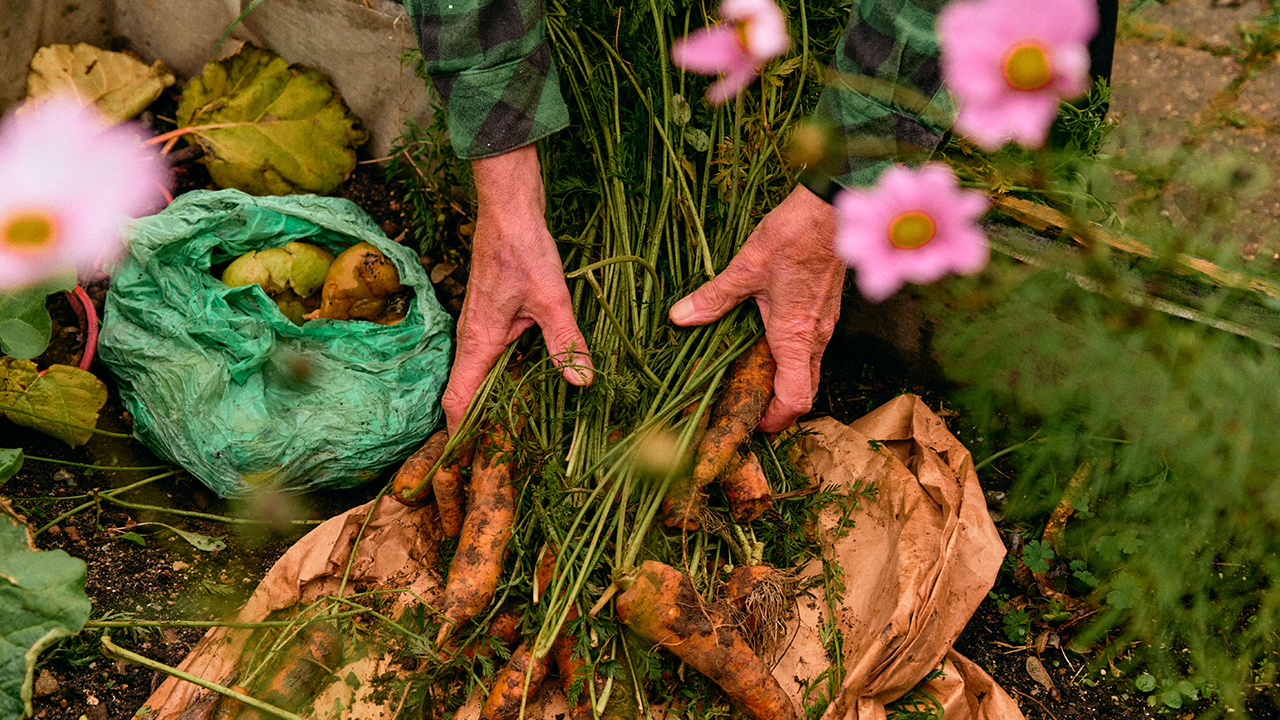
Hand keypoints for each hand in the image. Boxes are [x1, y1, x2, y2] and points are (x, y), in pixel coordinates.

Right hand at [442, 145, 593, 433]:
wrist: (508, 210)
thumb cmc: (525, 251)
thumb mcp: (553, 300)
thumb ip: (566, 342)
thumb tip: (582, 381)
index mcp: (479, 341)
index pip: (458, 399)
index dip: (460, 433)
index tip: (466, 462)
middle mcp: (471, 337)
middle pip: (463, 392)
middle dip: (475, 425)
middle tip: (497, 456)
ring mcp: (477, 326)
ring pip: (474, 375)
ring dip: (486, 402)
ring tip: (510, 431)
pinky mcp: (488, 315)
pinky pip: (485, 357)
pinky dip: (495, 379)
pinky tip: (521, 385)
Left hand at [669, 185, 843, 432]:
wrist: (832, 209)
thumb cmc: (794, 236)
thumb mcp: (746, 268)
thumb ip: (714, 297)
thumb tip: (681, 316)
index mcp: (794, 336)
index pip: (796, 398)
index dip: (776, 419)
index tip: (753, 423)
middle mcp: (815, 337)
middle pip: (805, 390)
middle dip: (779, 407)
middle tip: (750, 406)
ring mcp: (825, 324)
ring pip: (809, 368)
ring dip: (785, 380)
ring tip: (752, 375)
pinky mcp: (827, 310)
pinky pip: (812, 347)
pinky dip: (792, 357)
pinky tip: (767, 340)